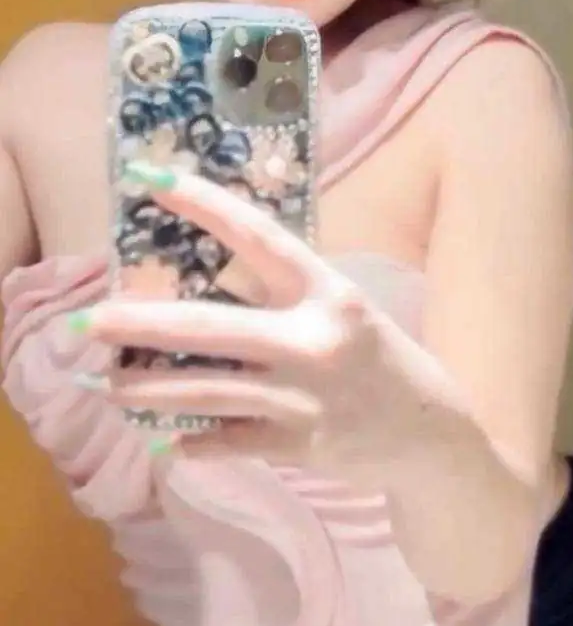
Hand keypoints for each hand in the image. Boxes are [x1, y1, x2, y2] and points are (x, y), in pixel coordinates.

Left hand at [75, 164, 444, 485]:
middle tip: (89, 319)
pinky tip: (163, 440)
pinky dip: (192, 441)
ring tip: (109, 383)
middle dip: (141, 325)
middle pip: (209, 329)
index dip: (202, 204)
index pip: (256, 236)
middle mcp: (313, 338)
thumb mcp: (340, 304)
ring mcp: (302, 398)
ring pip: (205, 390)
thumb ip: (285, 288)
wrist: (430, 433)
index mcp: (326, 289)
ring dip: (148, 389)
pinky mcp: (296, 446)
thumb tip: (205, 271)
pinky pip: (227, 440)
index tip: (152, 180)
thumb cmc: (376, 354)